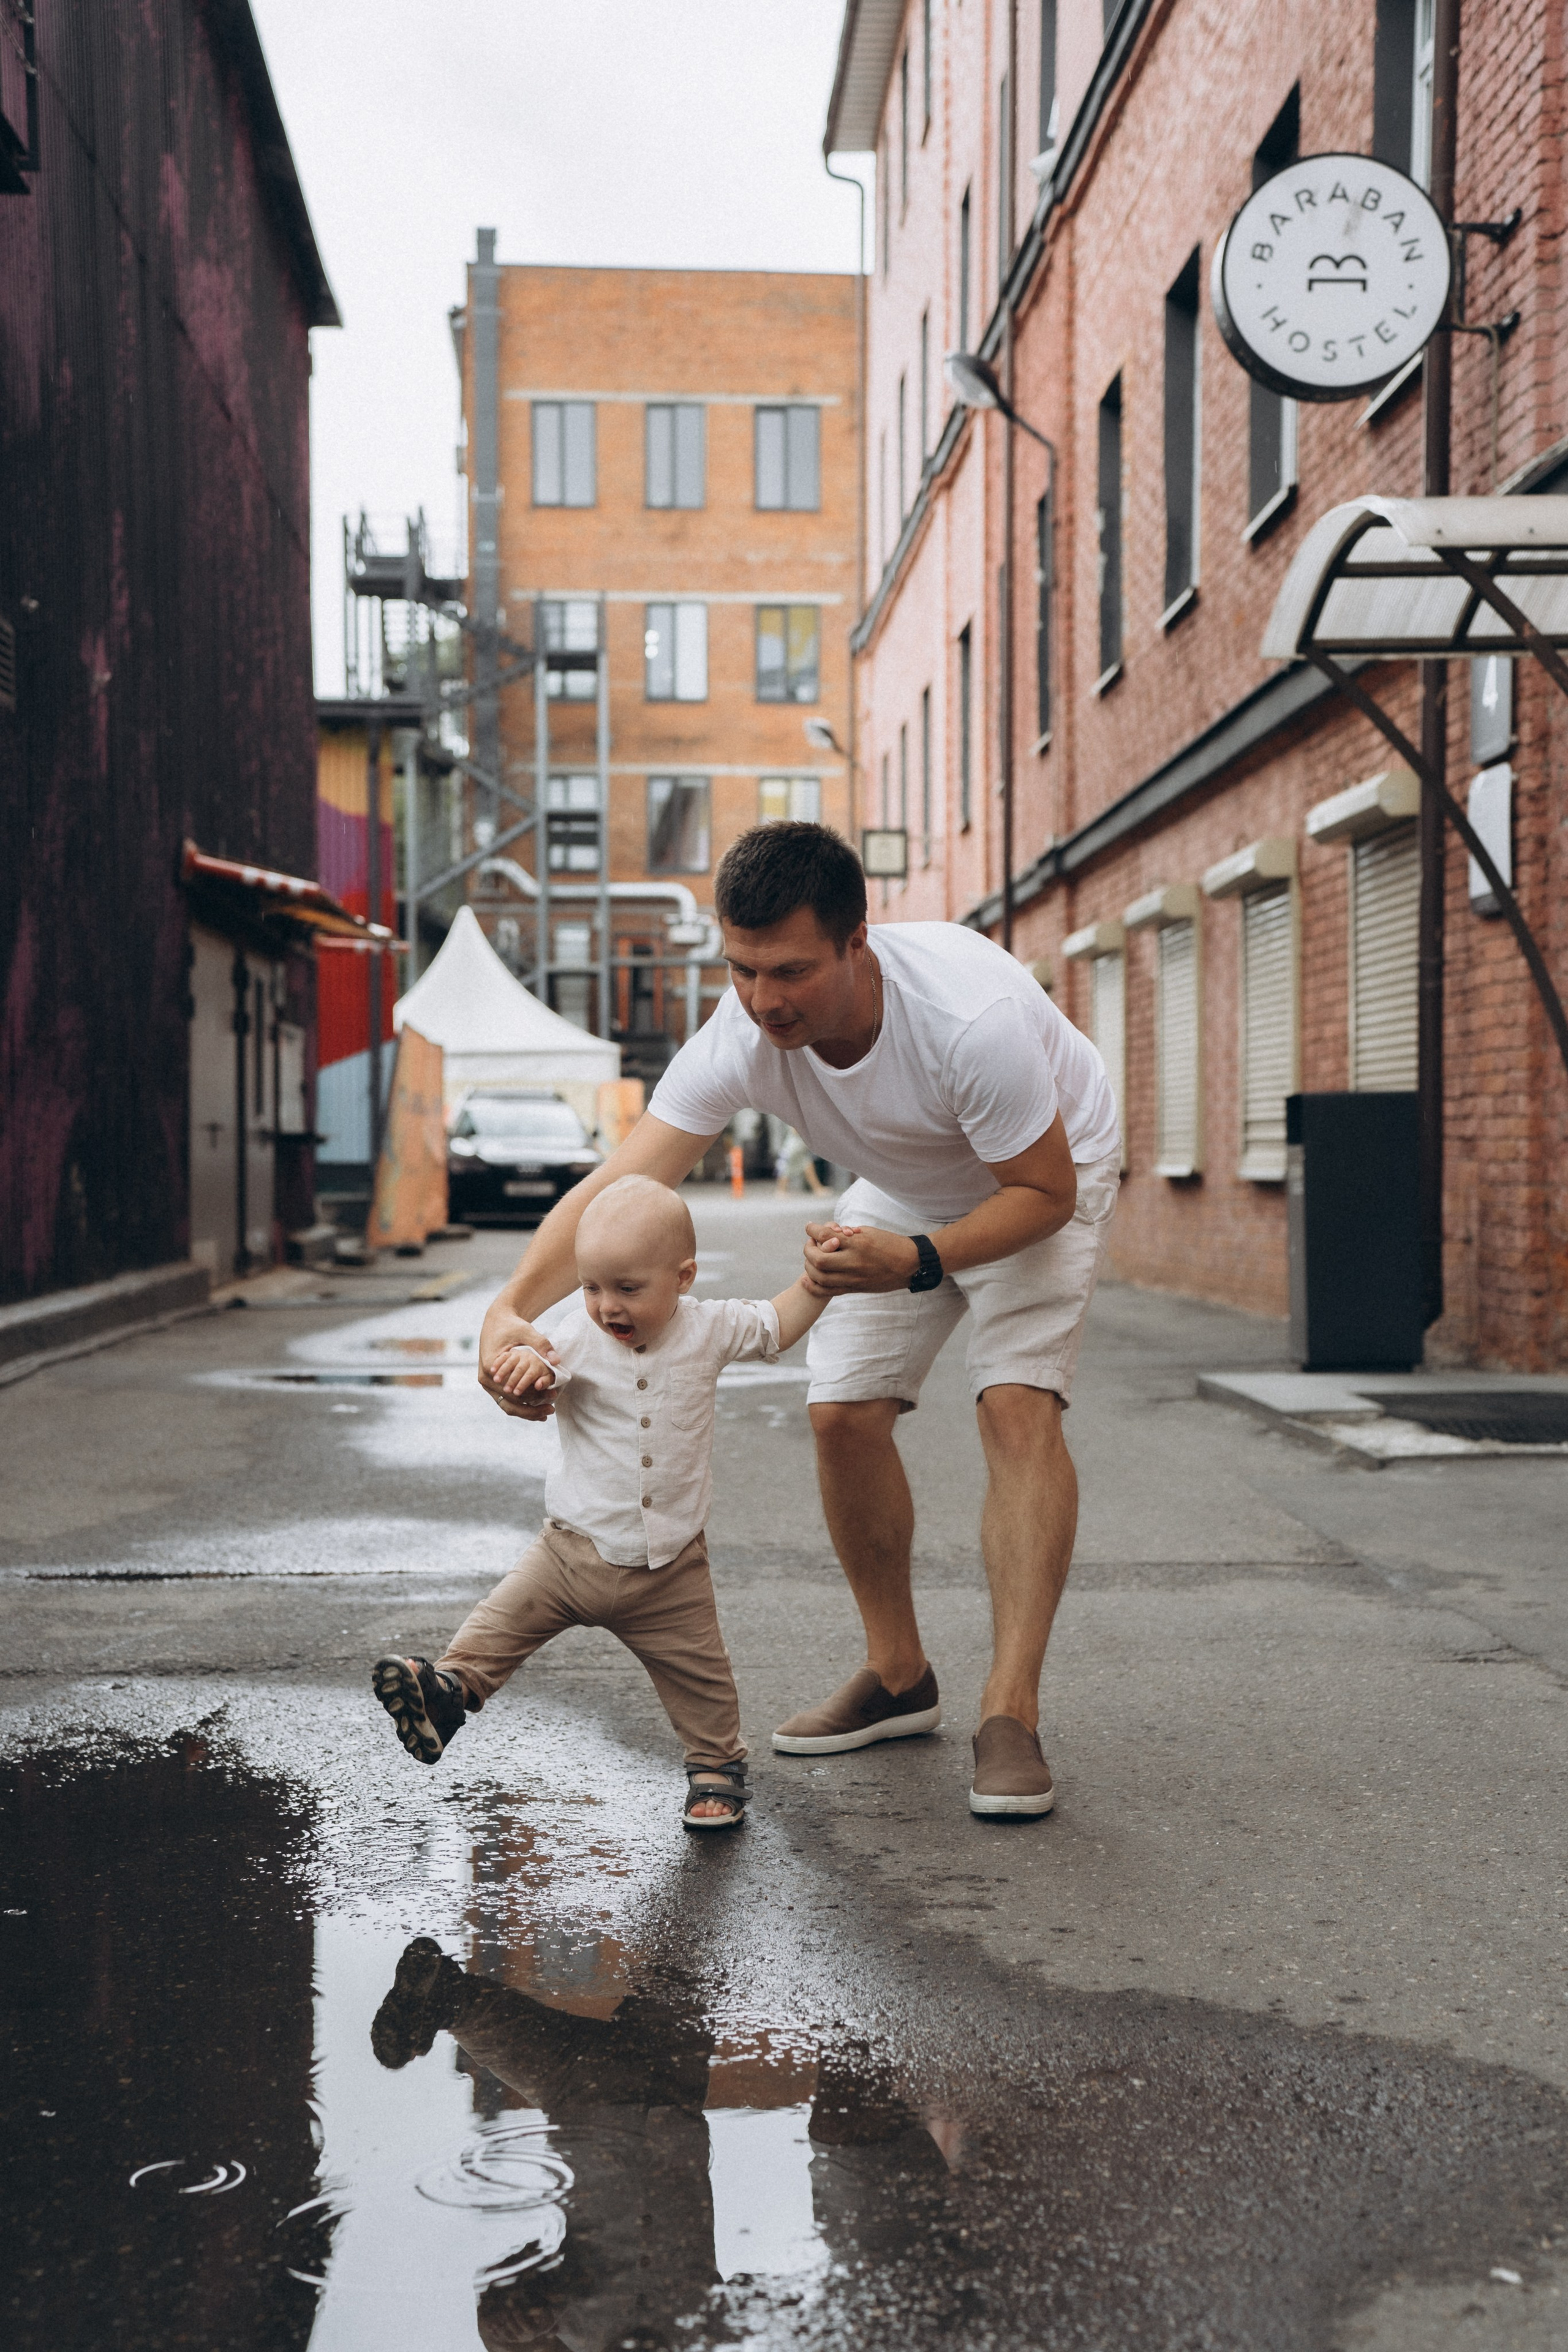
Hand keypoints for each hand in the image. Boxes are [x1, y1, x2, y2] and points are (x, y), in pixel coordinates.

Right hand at [479, 1322, 560, 1418]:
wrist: (497, 1320)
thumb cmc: (512, 1325)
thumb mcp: (527, 1331)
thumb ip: (541, 1345)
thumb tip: (556, 1360)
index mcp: (490, 1367)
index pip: (513, 1391)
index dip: (534, 1396)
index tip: (552, 1396)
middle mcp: (485, 1379)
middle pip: (509, 1402)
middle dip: (530, 1409)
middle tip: (551, 1410)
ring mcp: (486, 1383)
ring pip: (506, 1404)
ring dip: (525, 1410)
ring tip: (545, 1413)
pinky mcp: (491, 1383)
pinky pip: (505, 1399)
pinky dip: (520, 1403)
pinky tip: (536, 1407)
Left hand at [802, 1222, 920, 1295]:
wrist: (909, 1265)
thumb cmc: (889, 1243)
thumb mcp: (869, 1232)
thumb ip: (846, 1235)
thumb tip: (826, 1235)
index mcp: (859, 1244)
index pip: (826, 1236)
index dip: (813, 1229)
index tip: (810, 1226)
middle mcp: (855, 1263)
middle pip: (819, 1260)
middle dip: (809, 1249)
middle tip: (811, 1242)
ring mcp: (854, 1279)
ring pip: (820, 1277)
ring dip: (809, 1266)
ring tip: (811, 1257)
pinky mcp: (855, 1289)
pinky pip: (828, 1291)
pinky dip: (814, 1286)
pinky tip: (807, 1278)